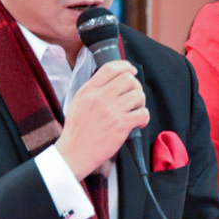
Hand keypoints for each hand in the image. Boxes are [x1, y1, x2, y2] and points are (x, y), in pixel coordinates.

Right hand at [55, 61, 149, 180]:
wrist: (74, 153)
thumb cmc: (76, 130)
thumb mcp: (77, 102)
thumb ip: (92, 89)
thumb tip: (110, 81)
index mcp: (88, 90)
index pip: (110, 68)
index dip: (125, 66)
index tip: (131, 70)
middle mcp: (100, 97)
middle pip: (128, 79)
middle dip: (136, 85)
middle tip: (134, 95)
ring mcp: (112, 111)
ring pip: (138, 95)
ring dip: (141, 102)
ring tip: (136, 110)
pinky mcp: (121, 126)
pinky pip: (143, 113)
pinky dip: (144, 117)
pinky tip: (138, 123)